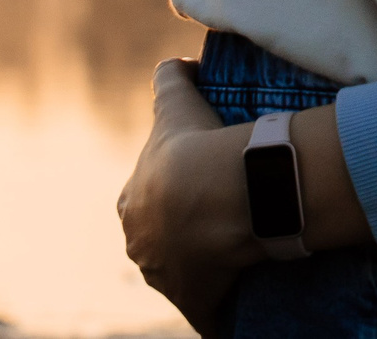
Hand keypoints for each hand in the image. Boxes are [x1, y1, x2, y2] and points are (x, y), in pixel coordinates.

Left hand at [116, 59, 263, 336]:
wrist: (214, 194)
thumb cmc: (191, 147)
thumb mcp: (176, 101)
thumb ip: (170, 76)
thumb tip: (180, 63)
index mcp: (132, 207)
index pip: (148, 202)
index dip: (174, 194)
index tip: (204, 186)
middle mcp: (142, 248)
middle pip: (164, 243)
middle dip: (186, 235)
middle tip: (228, 217)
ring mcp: (168, 280)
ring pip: (187, 275)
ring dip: (207, 268)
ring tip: (242, 250)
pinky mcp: (198, 304)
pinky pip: (214, 311)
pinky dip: (224, 308)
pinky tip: (244, 298)